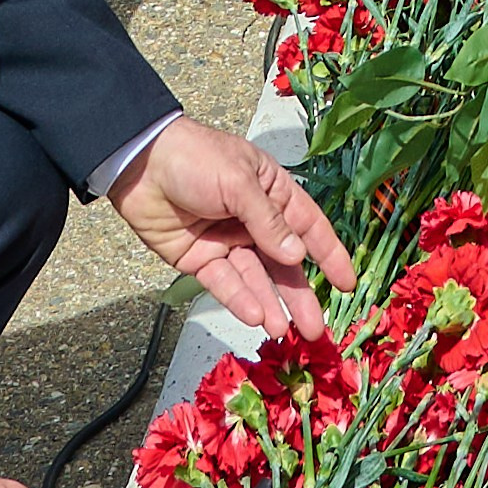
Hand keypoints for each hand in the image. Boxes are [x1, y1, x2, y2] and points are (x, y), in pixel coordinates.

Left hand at [106, 115, 355, 343]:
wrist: (139, 163)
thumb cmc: (194, 157)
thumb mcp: (238, 182)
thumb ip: (268, 222)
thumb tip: (297, 257)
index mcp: (271, 191)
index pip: (308, 226)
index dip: (329, 255)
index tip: (348, 284)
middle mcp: (253, 220)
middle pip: (283, 263)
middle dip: (300, 295)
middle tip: (315, 329)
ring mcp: (227, 242)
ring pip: (256, 279)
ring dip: (270, 304)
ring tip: (283, 330)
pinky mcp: (200, 260)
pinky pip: (225, 283)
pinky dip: (239, 299)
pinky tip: (254, 315)